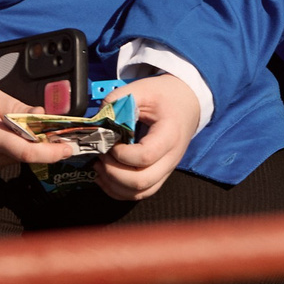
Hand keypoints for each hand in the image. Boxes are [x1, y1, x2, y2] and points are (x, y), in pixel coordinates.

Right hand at [0, 78, 76, 177]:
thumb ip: (18, 109)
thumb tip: (44, 117)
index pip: (26, 152)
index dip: (52, 152)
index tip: (69, 147)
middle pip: (22, 155)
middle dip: (36, 142)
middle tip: (43, 124)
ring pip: (11, 159)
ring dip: (18, 145)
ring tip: (4, 123)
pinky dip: (4, 150)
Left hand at [93, 74, 199, 200]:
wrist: (187, 102)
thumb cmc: (165, 96)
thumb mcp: (142, 89)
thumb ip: (116, 101)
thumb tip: (95, 122)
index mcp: (169, 134)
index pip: (145, 156)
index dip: (121, 154)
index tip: (111, 141)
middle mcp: (171, 158)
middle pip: (141, 182)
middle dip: (113, 173)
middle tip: (102, 156)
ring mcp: (166, 169)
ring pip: (140, 192)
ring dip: (114, 185)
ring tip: (100, 167)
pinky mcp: (159, 174)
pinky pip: (140, 193)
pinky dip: (119, 191)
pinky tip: (105, 177)